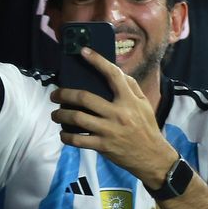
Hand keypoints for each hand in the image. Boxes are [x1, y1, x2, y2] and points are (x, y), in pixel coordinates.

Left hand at [51, 47, 179, 186]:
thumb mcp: (144, 104)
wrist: (152, 157)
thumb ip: (131, 87)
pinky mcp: (103, 146)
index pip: (113, 75)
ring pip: (78, 119)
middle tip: (55, 94)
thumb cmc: (147, 127)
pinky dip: (66, 137)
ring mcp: (109, 130)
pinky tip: (63, 134)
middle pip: (85, 98)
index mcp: (129, 100)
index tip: (83, 51)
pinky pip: (78, 140)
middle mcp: (118, 114)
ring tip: (56, 114)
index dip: (97, 60)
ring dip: (61, 115)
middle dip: (65, 94)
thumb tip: (116, 71)